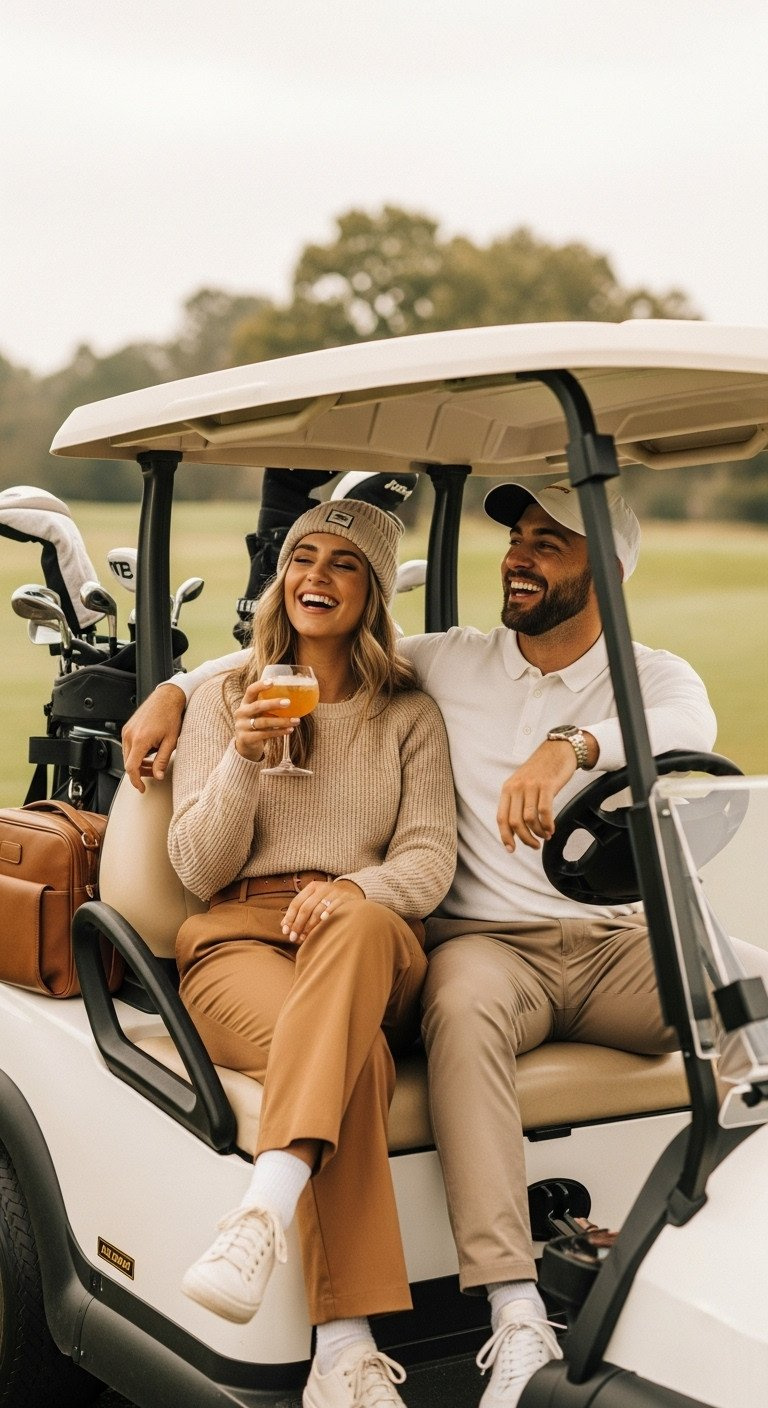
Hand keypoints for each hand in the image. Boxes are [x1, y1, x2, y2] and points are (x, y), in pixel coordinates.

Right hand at [122, 684, 185, 791]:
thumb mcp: (171, 741)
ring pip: (127, 755)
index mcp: (140, 739)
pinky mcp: (127, 728)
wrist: (167, 697)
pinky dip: (136, 753)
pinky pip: (128, 746)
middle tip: (153, 773)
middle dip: (139, 772)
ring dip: (138, 763)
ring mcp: (127, 730)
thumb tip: (158, 776)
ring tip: (153, 762)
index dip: (136, 781)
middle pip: (128, 763)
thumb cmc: (170, 715)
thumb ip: (162, 760)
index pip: (131, 768)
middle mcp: (130, 735)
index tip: (141, 788)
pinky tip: (149, 752)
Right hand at [233, 680, 299, 761]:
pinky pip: (265, 734)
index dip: (260, 685)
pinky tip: (290, 730)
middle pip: (258, 706)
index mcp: (245, 703)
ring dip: (281, 721)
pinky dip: (279, 732)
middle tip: (288, 702)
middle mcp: (241, 713)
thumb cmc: (257, 723)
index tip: (272, 682)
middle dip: (273, 704)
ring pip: (264, 722)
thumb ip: (269, 704)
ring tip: (296, 720)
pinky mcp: (246, 738)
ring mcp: (242, 726)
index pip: (251, 691)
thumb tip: (294, 693)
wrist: (245, 744)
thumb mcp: (259, 712)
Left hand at [281, 879, 363, 944]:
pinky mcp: (345, 898)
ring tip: (305, 937)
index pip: (296, 903)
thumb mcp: (313, 900)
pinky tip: (323, 920)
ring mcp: (335, 892)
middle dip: (298, 924)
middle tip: (293, 938)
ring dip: (310, 925)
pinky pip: (335, 905)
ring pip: (318, 909)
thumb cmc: (327, 899)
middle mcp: (322, 888)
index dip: (290, 918)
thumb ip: (299, 911)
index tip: (286, 931)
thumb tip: (284, 926)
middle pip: (306, 908)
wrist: (351, 891)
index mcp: (312, 887)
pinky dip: (328, 912)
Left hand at [497, 736, 594, 850]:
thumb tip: (516, 827)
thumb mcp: (521, 782)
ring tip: (545, 836)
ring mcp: (531, 786)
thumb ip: (517, 801)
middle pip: (515, 822)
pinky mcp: (547, 786)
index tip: (511, 849)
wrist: (558, 750)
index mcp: (508, 788)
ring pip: (529, 819)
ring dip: (537, 833)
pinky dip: (547, 824)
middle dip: (524, 838)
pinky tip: (551, 829)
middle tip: (534, 845)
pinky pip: (544, 812)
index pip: (501, 818)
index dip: (505, 836)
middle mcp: (517, 787)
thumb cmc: (541, 769)